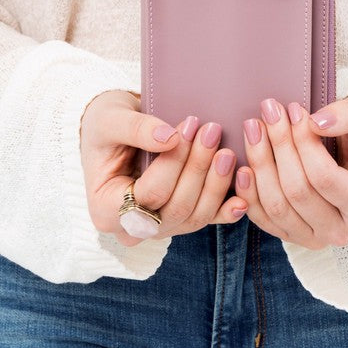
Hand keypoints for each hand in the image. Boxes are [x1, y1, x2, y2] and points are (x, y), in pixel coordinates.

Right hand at [80, 90, 247, 246]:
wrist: (114, 130)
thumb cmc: (106, 123)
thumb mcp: (111, 120)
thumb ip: (136, 129)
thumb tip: (169, 139)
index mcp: (106, 209)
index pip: (149, 194)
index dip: (174, 162)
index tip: (189, 126)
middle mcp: (132, 227)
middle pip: (176, 208)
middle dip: (198, 169)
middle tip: (212, 131)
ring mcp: (158, 226)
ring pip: (194, 217)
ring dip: (215, 184)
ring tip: (227, 150)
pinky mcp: (180, 219)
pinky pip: (206, 219)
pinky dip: (226, 210)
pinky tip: (242, 198)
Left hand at [234, 95, 347, 248]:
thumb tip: (317, 122)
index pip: (324, 177)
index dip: (303, 142)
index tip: (293, 109)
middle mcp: (342, 230)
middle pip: (297, 191)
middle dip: (279, 146)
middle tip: (268, 111)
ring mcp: (314, 237)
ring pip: (276, 206)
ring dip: (260, 163)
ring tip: (254, 128)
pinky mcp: (290, 236)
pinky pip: (262, 219)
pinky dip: (248, 193)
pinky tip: (243, 165)